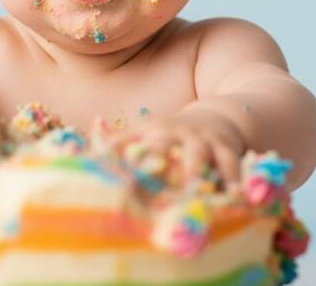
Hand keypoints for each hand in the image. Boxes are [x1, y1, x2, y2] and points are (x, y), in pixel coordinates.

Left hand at [114, 107, 245, 186]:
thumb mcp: (147, 135)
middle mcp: (173, 134)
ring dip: (194, 171)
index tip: (106, 178)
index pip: (127, 144)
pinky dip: (231, 179)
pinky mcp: (224, 148)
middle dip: (154, 162)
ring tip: (193, 189)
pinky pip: (229, 164)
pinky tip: (232, 195)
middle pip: (160, 147)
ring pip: (197, 154)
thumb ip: (120, 147)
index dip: (116, 158)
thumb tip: (83, 159)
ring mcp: (199, 140)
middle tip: (146, 186)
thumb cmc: (173, 137)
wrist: (217, 119)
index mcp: (149, 133)